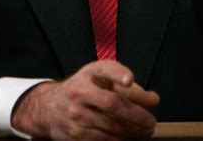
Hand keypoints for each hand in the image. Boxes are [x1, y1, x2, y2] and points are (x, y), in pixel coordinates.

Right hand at [11, 60, 158, 139]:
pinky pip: (104, 140)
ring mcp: (76, 115)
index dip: (117, 73)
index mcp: (88, 73)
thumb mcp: (99, 78)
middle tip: (151, 121)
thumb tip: (153, 100)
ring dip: (133, 131)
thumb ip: (125, 86)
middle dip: (136, 114)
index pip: (104, 69)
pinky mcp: (75, 135)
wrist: (49, 108)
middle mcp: (80, 92)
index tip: (130, 80)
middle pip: (112, 103)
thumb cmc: (83, 89)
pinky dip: (120, 140)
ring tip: (145, 131)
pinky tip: (129, 138)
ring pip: (111, 126)